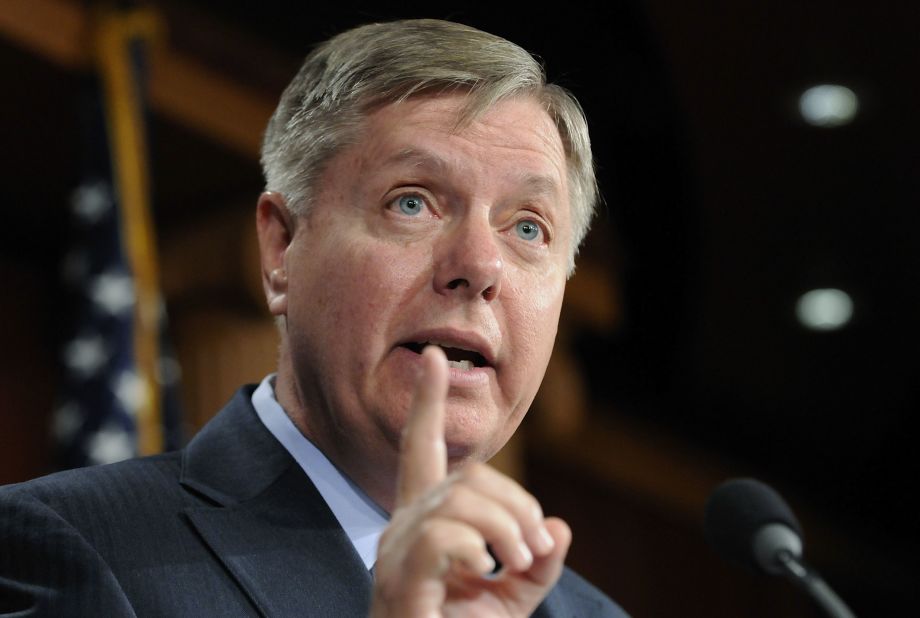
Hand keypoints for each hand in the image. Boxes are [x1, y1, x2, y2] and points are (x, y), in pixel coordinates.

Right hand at [370, 346, 571, 616]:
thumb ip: (538, 561)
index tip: (435, 359)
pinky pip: (446, 538)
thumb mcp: (515, 597)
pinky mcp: (400, 581)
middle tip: (533, 550)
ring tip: (517, 563)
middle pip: (467, 477)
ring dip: (505, 529)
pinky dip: (480, 550)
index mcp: (426, 520)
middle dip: (515, 504)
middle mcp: (403, 525)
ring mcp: (397, 552)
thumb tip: (559, 527)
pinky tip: (485, 572)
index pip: (424, 450)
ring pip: (460, 501)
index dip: (429, 405)